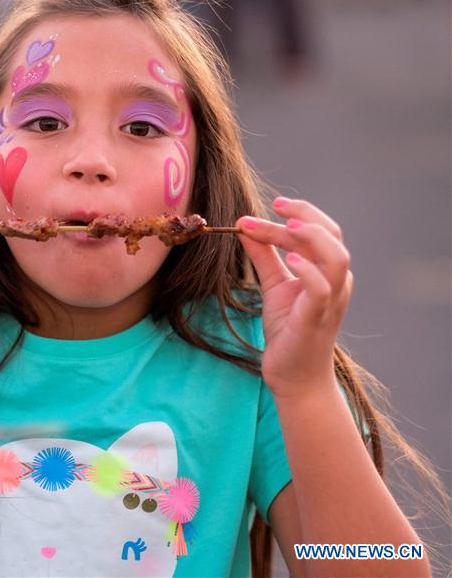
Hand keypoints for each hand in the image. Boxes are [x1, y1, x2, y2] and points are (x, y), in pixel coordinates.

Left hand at [237, 197, 352, 399]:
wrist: (294, 377)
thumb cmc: (289, 331)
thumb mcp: (274, 286)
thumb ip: (264, 256)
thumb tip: (244, 227)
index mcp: (329, 272)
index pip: (323, 230)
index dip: (302, 212)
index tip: (273, 203)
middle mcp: (337, 283)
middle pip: (331, 236)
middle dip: (304, 216)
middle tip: (275, 206)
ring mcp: (331, 301)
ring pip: (336, 258)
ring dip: (311, 238)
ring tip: (285, 226)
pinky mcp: (317, 318)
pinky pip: (322, 289)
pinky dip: (309, 271)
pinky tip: (290, 261)